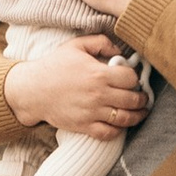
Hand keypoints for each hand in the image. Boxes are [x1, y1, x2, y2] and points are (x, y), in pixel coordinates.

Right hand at [4, 36, 151, 141]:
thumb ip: (100, 42)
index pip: (131, 78)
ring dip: (137, 116)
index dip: (135, 78)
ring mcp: (92, 112)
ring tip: (141, 112)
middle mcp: (98, 95)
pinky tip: (121, 125)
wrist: (32, 90)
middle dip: (142, 98)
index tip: (133, 79)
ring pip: (125, 118)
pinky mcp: (84, 126)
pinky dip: (119, 130)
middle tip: (143, 97)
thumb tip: (119, 50)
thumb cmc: (54, 66)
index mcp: (99, 74)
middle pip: (133, 100)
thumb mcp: (76, 45)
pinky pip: (109, 133)